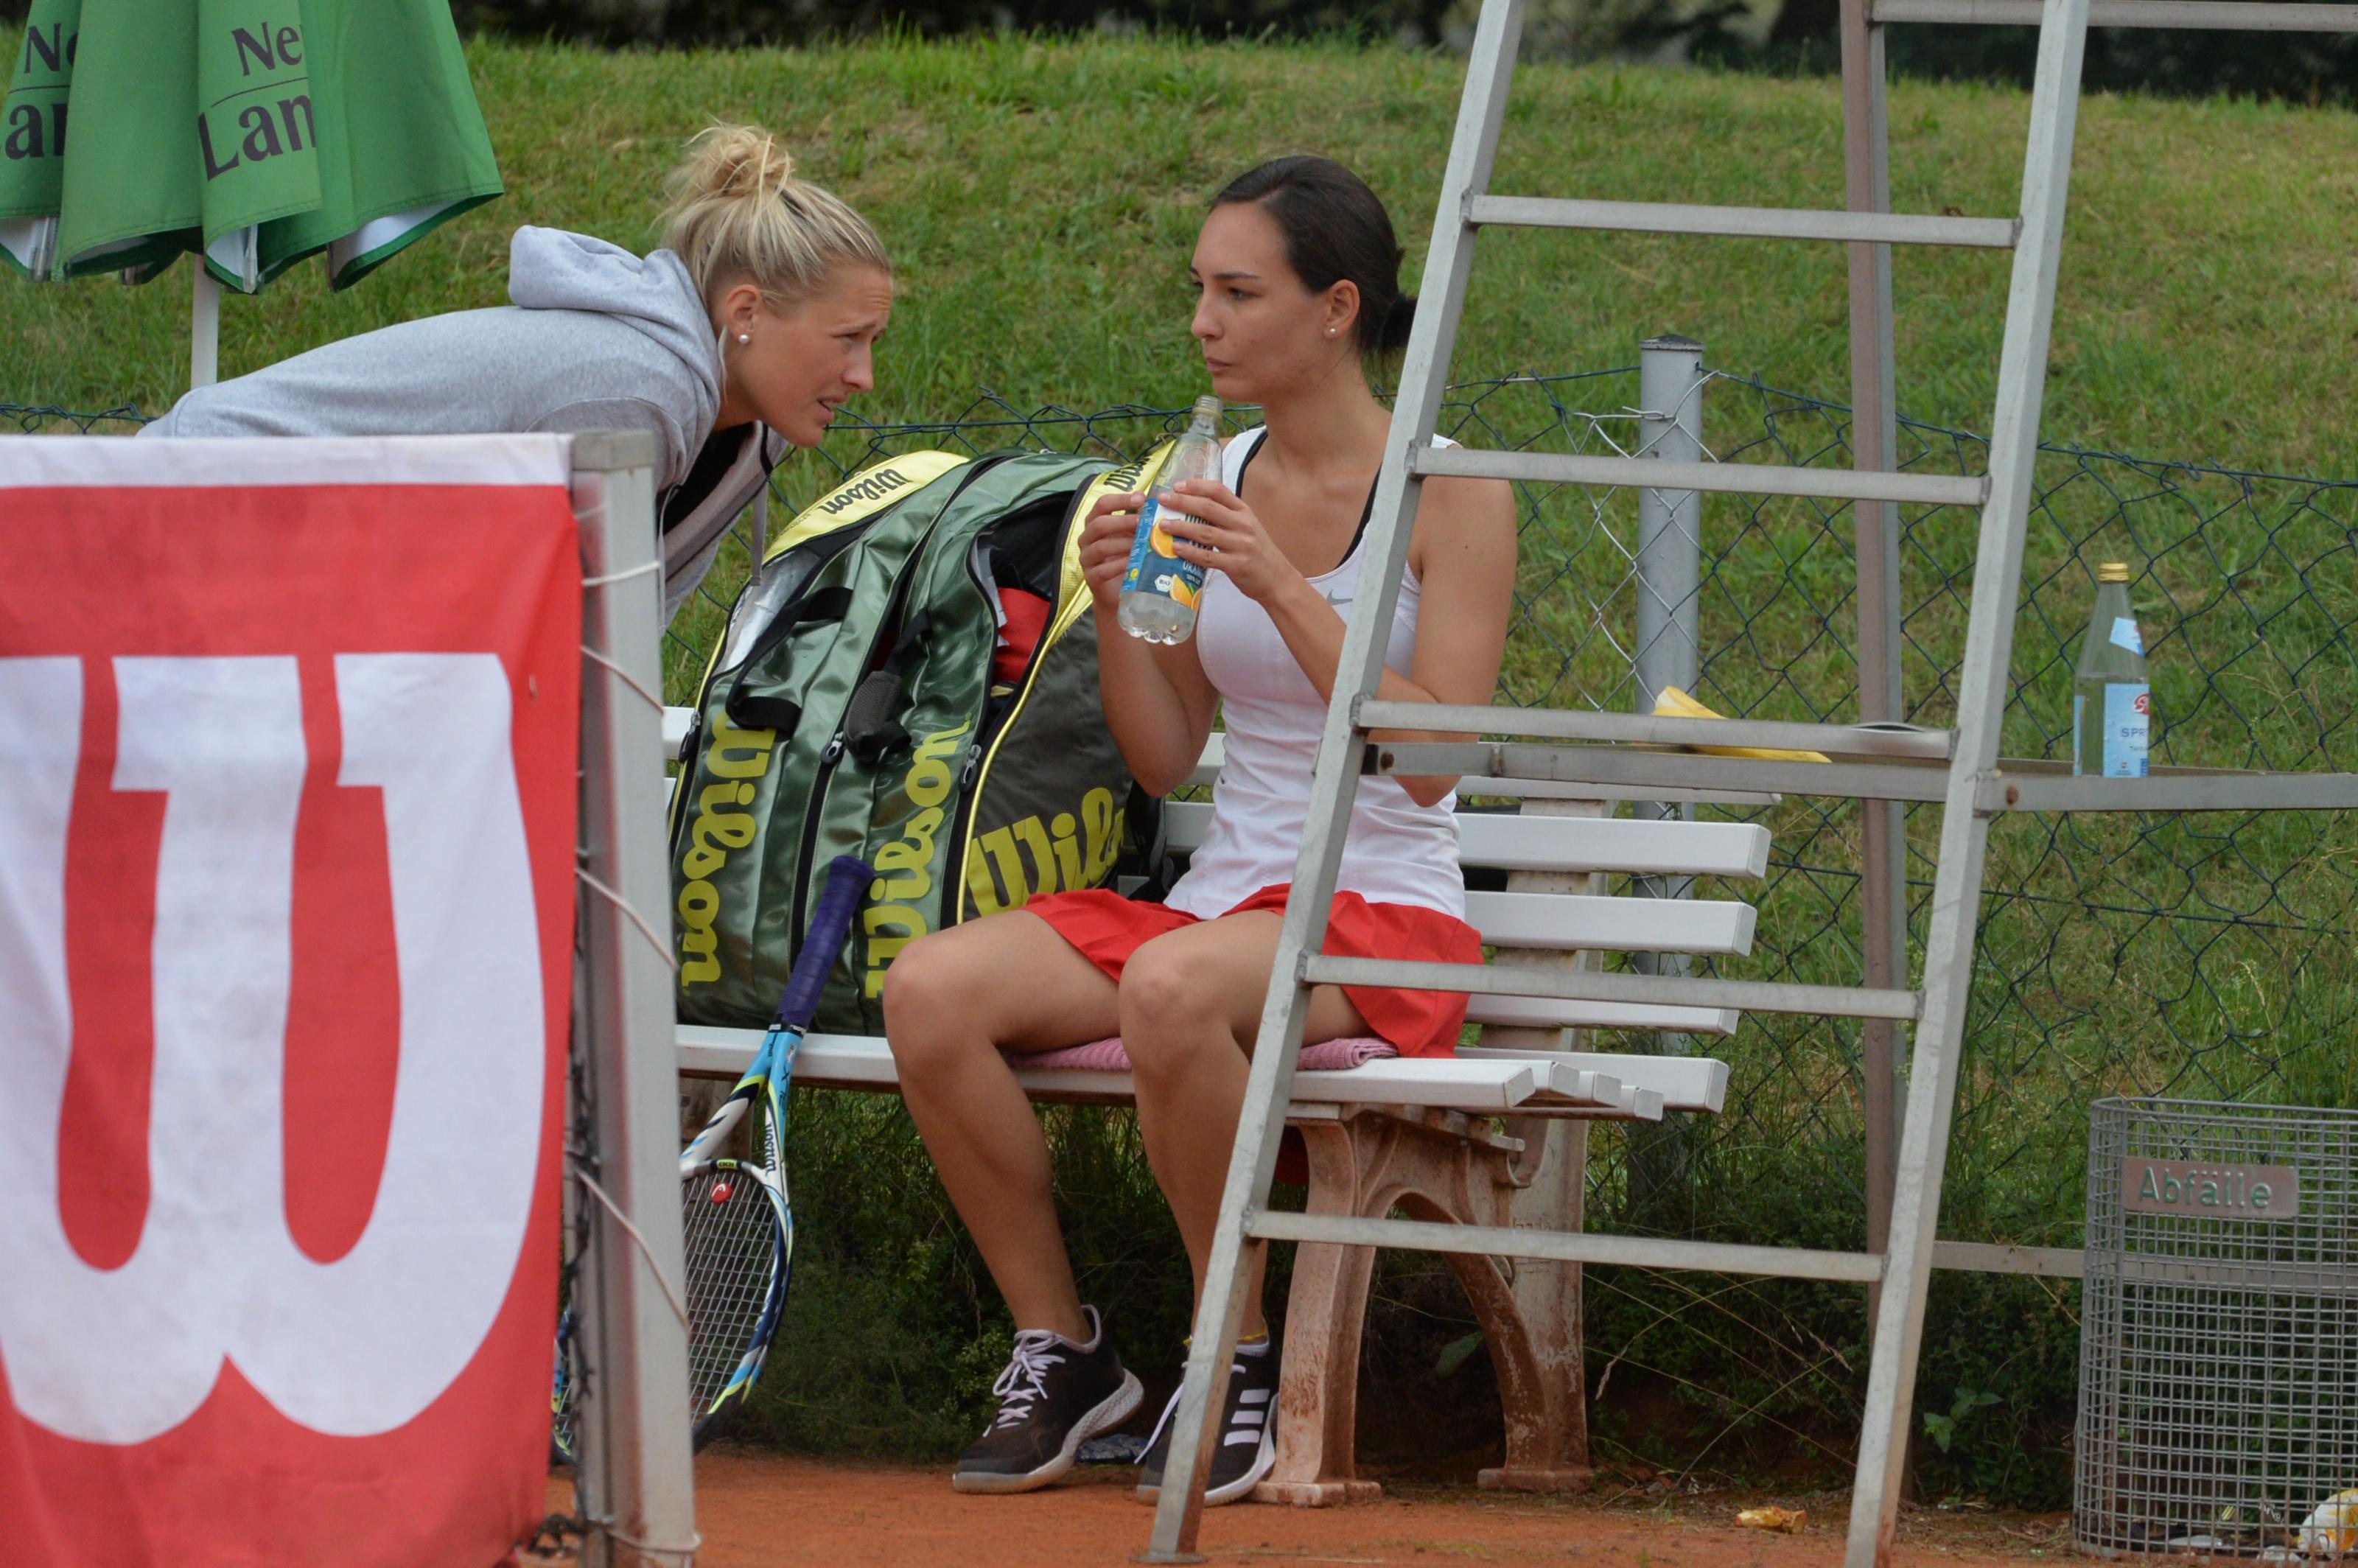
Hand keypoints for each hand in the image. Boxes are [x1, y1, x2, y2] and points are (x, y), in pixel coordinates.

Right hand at [1079, 490, 1144, 613]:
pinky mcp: (1091, 578)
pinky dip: (1119, 566)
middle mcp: (1086, 539)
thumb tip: (1160, 505)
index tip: (1141, 498)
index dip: (1121, 499)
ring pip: (1100, 547)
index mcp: (1095, 523)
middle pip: (1099, 524)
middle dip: (1122, 521)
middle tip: (1143, 522)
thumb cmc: (1127, 558)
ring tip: (1142, 544)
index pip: (1102, 504)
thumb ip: (1139, 523)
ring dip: (1123, 544)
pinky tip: (1134, 564)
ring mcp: (1086, 559)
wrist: (1118, 592)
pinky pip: (1103, 570)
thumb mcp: (1132, 537)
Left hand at [1157, 480, 1301, 605]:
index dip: (1197, 485)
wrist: (1278, 580)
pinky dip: (1191, 552)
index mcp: (1244, 512)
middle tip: (1163, 500)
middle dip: (1182, 502)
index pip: (1219, 491)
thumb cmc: (1257, 552)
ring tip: (1163, 525)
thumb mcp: (1247, 528)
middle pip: (1208, 508)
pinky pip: (1209, 557)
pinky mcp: (1236, 565)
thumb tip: (1192, 509)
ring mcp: (1241, 545)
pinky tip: (1176, 548)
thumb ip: (1226, 517)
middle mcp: (1243, 525)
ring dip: (1182, 527)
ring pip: (1206, 532)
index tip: (1177, 485)